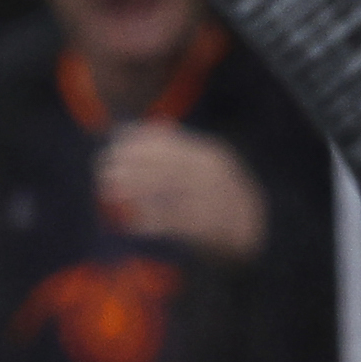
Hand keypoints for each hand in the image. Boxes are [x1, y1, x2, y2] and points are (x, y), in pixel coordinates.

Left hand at [97, 123, 270, 260]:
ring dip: (135, 189)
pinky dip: (152, 221)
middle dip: (132, 163)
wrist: (258, 232)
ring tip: (107, 190)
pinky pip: (177, 223)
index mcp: (211, 155)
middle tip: (102, 166)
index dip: (140, 142)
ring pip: (169, 190)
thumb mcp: (203, 167)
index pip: (172, 143)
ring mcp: (213, 199)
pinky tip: (130, 223)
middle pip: (167, 164)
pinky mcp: (211, 227)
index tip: (114, 143)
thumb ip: (175, 151)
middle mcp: (213, 174)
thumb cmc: (219, 199)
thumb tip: (139, 129)